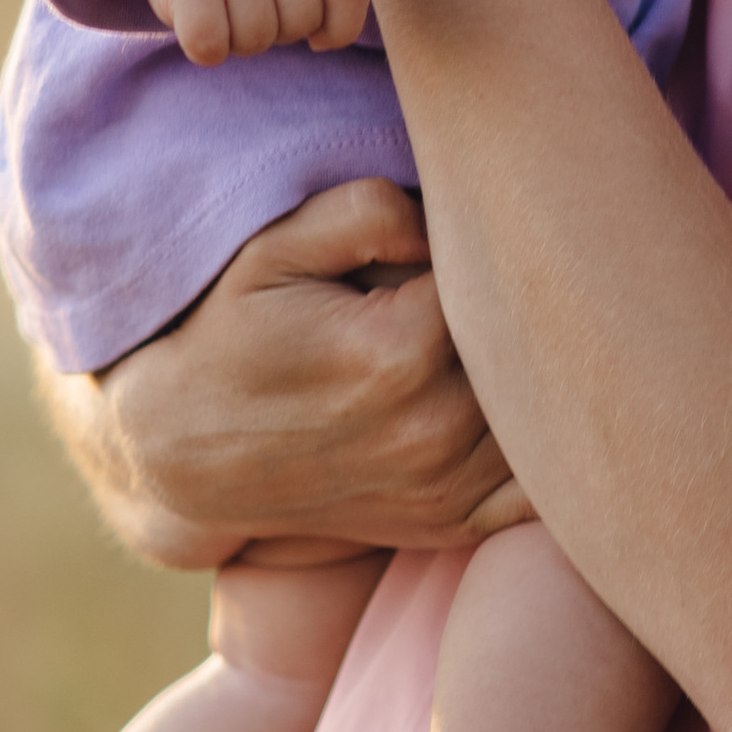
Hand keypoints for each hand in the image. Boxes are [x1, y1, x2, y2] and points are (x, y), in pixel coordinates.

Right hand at [44, 179, 529, 560]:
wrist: (184, 451)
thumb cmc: (232, 329)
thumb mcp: (275, 244)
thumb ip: (367, 208)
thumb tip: (447, 215)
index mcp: (400, 349)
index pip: (505, 278)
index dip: (501, 244)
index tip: (480, 229)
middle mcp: (434, 428)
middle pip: (539, 348)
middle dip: (534, 306)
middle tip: (515, 271)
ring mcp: (446, 487)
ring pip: (547, 419)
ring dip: (543, 373)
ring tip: (513, 330)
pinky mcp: (452, 524)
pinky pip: (540, 492)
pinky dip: (548, 450)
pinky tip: (524, 403)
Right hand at [111, 0, 371, 63]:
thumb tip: (324, 40)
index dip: (337, 27)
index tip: (316, 32)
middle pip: (300, 24)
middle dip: (277, 28)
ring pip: (257, 40)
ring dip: (238, 37)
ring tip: (223, 1)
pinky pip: (211, 46)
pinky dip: (205, 47)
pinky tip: (199, 16)